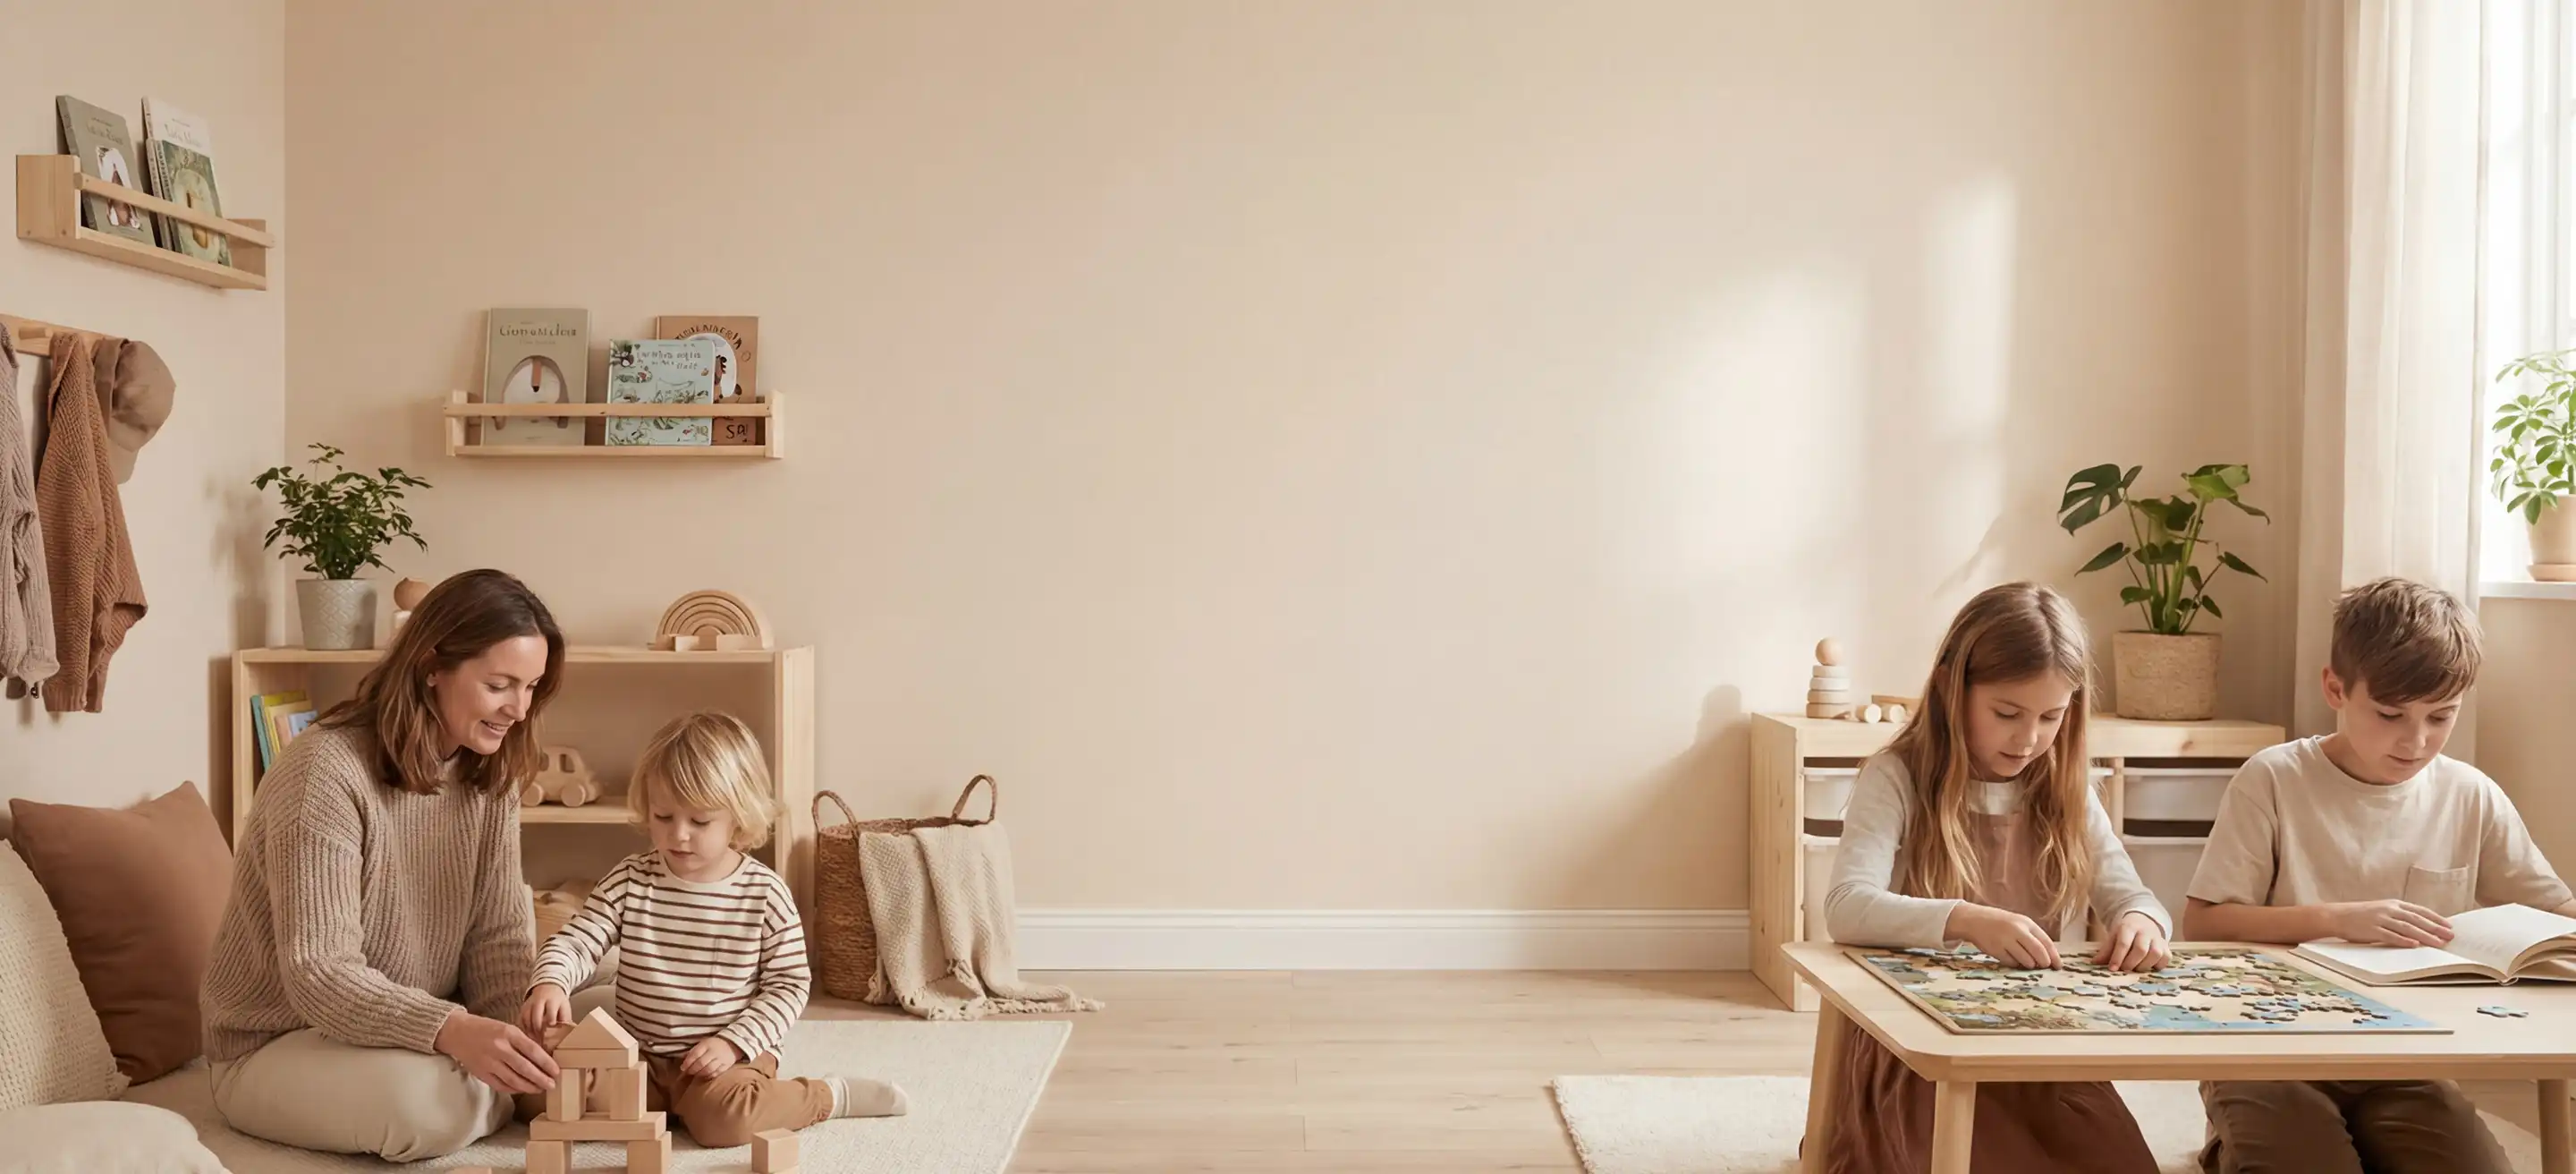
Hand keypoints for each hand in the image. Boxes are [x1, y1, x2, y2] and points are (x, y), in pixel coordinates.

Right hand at [434, 1009, 559, 1094]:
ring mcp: (489, 1062)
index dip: (546, 1063)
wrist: (457, 1032)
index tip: (556, 1071)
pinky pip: (501, 1085)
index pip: (533, 1051)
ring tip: (540, 1089)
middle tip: (552, 1085)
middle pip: (525, 1068)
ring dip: (529, 1087)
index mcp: (509, 1033)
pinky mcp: (481, 1073)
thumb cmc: (486, 1029)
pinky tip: (523, 1089)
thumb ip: (522, 1042)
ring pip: (513, 1080)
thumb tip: (543, 1058)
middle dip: (541, 1079)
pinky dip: (514, 1089)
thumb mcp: (507, 1028)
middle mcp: (499, 1048)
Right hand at [518, 983, 571, 1038]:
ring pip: (526, 1018)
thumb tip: (567, 1034)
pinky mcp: (522, 1009)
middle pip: (536, 1015)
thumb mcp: (564, 1007)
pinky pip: (520, 1020)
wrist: (547, 988)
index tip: (551, 1030)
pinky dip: (523, 1029)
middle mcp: (539, 1001)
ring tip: (534, 1041)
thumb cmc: (558, 1001)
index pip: (551, 1010)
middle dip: (538, 1028)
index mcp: (552, 1000)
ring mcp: (529, 1005)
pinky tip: (527, 1038)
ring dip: (530, 1030)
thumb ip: (565, 1019)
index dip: (551, 1020)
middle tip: (541, 1040)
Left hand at [681, 1036, 740, 1078]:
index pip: (695, 1054)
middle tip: (689, 1073)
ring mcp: (721, 1059)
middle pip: (701, 1063)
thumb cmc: (713, 1045)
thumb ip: (693, 1052)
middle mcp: (714, 1051)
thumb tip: (683, 1063)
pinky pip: (717, 1073)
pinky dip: (709, 1076)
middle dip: (692, 1070)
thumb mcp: (703, 1044)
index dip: (687, 1062)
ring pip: (708, 1069)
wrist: (732, 1043)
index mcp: (707, 1044)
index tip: (682, 1068)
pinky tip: (705, 1076)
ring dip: (700, 1074)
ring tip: (696, 1075)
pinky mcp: (727, 1065)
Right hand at [1945, 902, 2060, 968]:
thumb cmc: (2001, 923)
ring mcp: (2005, 940)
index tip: (2058, 966)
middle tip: (2044, 967)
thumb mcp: (2019, 924)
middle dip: (2044, 963)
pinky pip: (2012, 963)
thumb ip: (2033, 937)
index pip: (2046, 942)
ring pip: (2026, 960)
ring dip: (2030, 964)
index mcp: (2026, 923)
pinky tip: (2012, 958)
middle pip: (2038, 952)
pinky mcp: (1996, 949)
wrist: (1975, 919)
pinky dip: (2015, 964)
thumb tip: (2048, 958)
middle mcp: (2017, 930)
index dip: (2054, 956)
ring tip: (2026, 961)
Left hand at [2092, 911, 2171, 972]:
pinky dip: (2158, 966)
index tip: (2112, 969)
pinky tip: (2148, 967)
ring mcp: (2158, 939)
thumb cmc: (2125, 933)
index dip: (2117, 957)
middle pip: (2141, 949)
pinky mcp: (2166, 947)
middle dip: (2131, 963)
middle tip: (2124, 970)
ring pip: (2155, 954)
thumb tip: (2095, 963)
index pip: (2124, 943)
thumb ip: (2106, 950)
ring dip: (2144, 966)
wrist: (2143, 921)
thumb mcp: (2113, 936)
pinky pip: (2166, 958)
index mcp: (2129, 927)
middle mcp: (2146, 932)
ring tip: (2135, 969)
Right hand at [2326, 900, 2452, 946]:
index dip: (2436, 918)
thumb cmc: (2361, 915)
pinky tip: (2414, 945)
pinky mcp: (2372, 930)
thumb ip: (2399, 915)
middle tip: (2450, 937)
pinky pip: (2391, 936)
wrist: (2337, 916)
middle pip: (2417, 919)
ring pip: (2407, 928)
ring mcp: (2381, 919)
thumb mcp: (2382, 910)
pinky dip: (2403, 940)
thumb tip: (2420, 925)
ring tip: (2438, 943)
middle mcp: (2389, 910)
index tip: (2449, 926)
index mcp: (2393, 904)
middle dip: (2435, 928)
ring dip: (2425, 936)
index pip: (2420, 911)